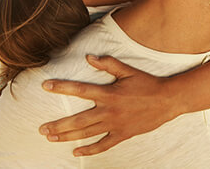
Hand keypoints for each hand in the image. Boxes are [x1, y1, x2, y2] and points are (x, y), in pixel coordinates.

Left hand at [39, 55, 179, 155]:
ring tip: (51, 138)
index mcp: (109, 94)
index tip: (45, 86)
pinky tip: (76, 152)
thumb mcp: (128, 70)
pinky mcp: (123, 134)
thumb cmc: (147, 83)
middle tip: (41, 128)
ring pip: (87, 134)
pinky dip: (89, 150)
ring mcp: (116, 125)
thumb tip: (88, 57)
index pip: (80, 90)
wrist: (168, 101)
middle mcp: (110, 111)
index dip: (61, 87)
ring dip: (68, 137)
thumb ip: (108, 64)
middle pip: (78, 120)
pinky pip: (104, 145)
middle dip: (58, 125)